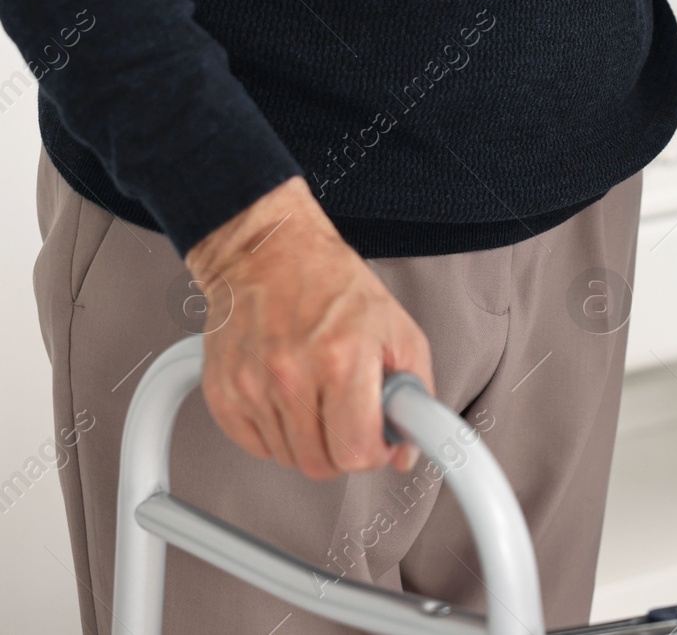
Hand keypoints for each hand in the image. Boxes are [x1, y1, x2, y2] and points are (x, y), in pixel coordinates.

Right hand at [185, 177, 433, 479]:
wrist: (268, 252)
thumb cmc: (332, 284)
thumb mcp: (397, 329)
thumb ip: (414, 393)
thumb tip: (405, 450)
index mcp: (341, 360)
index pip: (355, 453)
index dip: (373, 452)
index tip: (376, 439)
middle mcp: (291, 376)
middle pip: (320, 464)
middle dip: (343, 448)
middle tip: (349, 415)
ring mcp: (251, 387)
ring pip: (288, 458)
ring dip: (310, 439)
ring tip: (318, 394)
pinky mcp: (222, 393)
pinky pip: (255, 446)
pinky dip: (276, 433)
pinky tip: (289, 397)